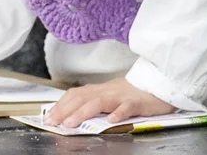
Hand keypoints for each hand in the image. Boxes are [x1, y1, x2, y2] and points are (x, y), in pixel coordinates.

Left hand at [45, 78, 175, 126]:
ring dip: (83, 113)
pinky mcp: (137, 102)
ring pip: (99, 102)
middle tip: (53, 122)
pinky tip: (111, 120)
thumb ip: (93, 102)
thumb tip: (71, 112)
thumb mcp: (109, 96)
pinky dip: (118, 113)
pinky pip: (127, 107)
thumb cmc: (133, 93)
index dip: (60, 105)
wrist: (158, 84)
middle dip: (64, 110)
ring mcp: (121, 96)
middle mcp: (107, 91)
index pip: (75, 95)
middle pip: (82, 98)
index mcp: (99, 90)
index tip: (48, 116)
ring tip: (71, 123)